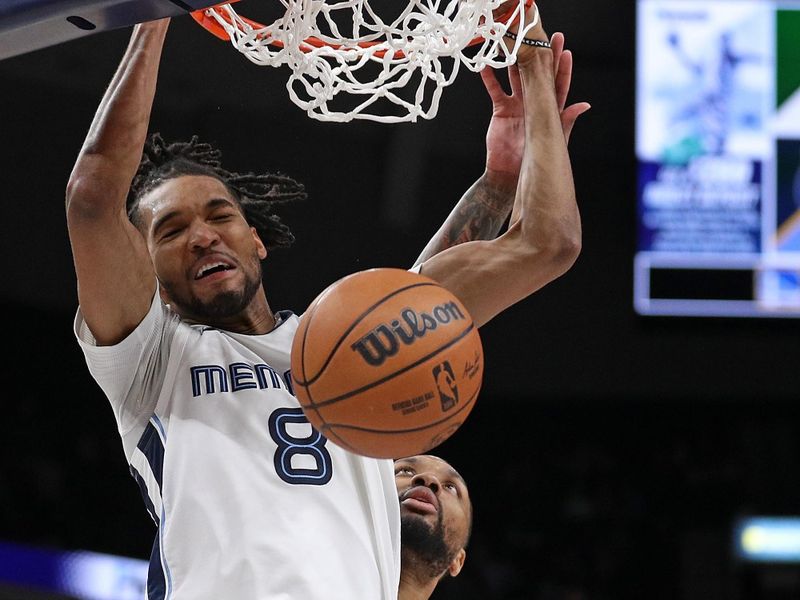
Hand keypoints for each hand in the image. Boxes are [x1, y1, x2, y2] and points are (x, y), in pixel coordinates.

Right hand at [481, 30, 589, 181]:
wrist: (509, 174)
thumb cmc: (534, 160)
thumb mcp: (553, 139)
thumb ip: (566, 120)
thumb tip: (585, 105)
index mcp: (549, 110)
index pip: (558, 84)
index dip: (562, 68)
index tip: (565, 50)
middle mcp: (534, 104)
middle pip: (538, 75)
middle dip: (540, 56)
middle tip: (540, 37)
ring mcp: (517, 105)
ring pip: (516, 77)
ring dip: (515, 62)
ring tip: (513, 44)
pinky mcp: (501, 109)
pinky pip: (495, 90)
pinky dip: (490, 78)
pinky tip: (486, 66)